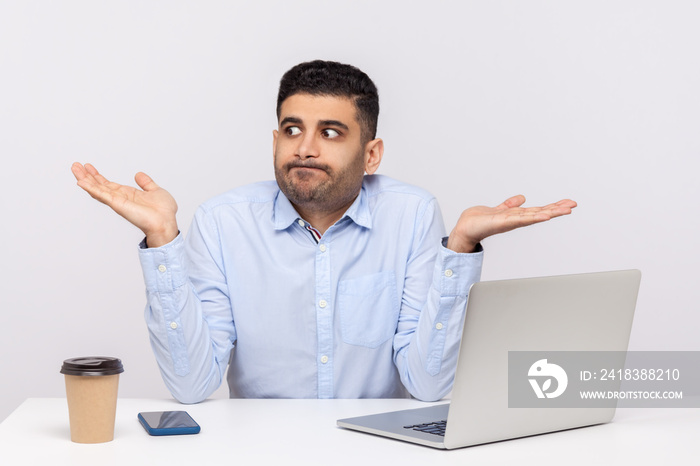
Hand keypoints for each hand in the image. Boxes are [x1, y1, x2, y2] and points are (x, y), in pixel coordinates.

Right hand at [71, 162, 178, 246]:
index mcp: (128, 194)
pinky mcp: (118, 204)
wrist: (166, 222)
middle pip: (99, 185)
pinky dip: (91, 188)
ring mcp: (117, 201)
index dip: (97, 176)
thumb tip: (138, 175)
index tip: (88, 166)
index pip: (108, 184)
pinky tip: (81, 182)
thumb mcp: (155, 190)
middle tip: (75, 165)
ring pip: (97, 189)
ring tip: (74, 169)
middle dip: (86, 176)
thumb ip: (146, 183)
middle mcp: (120, 198)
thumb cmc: (163, 212)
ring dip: (84, 179)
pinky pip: (102, 195)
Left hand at [446, 195, 576, 252]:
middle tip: (573, 205)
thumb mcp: (499, 209)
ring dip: (550, 213)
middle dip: (557, 210)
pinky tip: (544, 216)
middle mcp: (516, 220)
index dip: (553, 206)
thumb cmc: (479, 222)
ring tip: (564, 210)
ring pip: (534, 216)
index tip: (568, 203)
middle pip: (540, 213)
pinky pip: (520, 219)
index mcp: (516, 216)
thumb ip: (510, 204)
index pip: (538, 210)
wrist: (464, 229)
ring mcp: (510, 221)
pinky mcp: (502, 222)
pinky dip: (533, 217)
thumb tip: (522, 198)